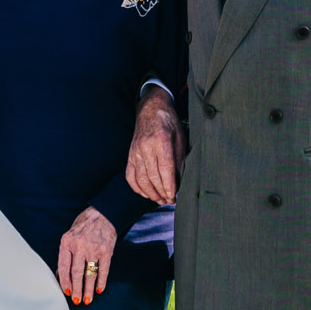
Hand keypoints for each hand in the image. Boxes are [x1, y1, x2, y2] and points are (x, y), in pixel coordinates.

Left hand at [57, 207, 117, 303]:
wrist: (102, 215)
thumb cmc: (82, 227)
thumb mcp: (69, 237)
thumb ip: (66, 255)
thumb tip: (61, 275)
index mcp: (67, 242)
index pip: (63, 266)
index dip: (65, 281)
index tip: (67, 292)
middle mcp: (79, 246)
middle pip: (76, 272)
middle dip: (76, 289)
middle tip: (76, 301)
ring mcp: (94, 248)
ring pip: (90, 273)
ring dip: (88, 289)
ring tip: (87, 299)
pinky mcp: (106, 251)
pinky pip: (104, 270)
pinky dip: (101, 281)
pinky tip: (99, 289)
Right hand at [126, 88, 178, 204]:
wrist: (150, 109)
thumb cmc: (168, 122)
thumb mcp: (180, 137)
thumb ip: (179, 158)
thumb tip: (179, 179)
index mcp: (161, 142)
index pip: (165, 170)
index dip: (169, 186)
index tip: (173, 197)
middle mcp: (146, 148)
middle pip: (152, 177)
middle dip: (161, 193)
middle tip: (169, 201)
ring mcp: (135, 152)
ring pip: (140, 179)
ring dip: (150, 193)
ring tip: (159, 200)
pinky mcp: (130, 154)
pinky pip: (130, 175)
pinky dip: (137, 187)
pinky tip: (145, 193)